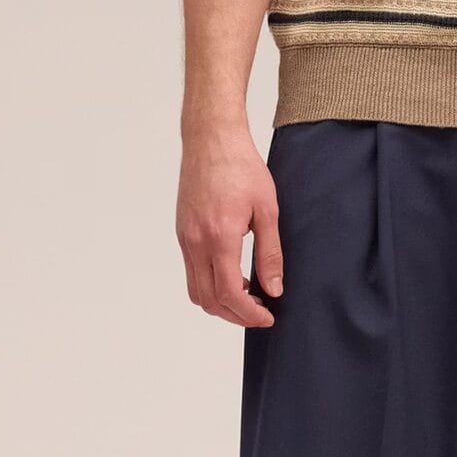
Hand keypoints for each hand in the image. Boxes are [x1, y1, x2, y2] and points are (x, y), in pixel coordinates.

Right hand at [177, 125, 282, 326]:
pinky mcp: (182, 232)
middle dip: (235, 315)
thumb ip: (270, 252)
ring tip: (247, 296)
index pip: (228, 294)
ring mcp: (185, 238)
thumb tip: (274, 289)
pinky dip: (209, 284)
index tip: (268, 316)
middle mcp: (196, 242)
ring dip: (220, 302)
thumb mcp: (267, 209)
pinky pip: (191, 271)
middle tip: (260, 312)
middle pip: (208, 300)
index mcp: (219, 237)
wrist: (211, 140)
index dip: (248, 314)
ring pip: (195, 290)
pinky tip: (232, 275)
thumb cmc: (242, 168)